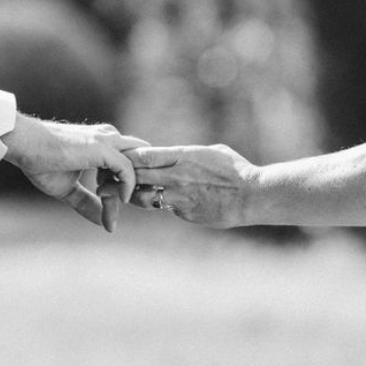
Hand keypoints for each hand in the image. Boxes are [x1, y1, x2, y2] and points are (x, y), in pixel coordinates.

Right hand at [2, 113, 148, 230]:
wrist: (25, 146)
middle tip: (130, 209)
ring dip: (131, 191)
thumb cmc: (41, 162)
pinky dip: (127, 186)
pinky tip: (119, 200)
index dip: (125, 189)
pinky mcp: (103, 148)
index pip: (128, 164)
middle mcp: (110, 138)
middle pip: (138, 164)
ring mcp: (108, 141)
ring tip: (119, 210)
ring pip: (136, 167)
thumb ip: (87, 202)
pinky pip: (128, 169)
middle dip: (139, 187)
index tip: (113, 212)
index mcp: (104, 143)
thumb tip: (103, 222)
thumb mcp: (68, 188)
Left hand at [122, 144, 258, 227]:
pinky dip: (163, 205)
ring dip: (135, 196)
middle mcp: (176, 176)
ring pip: (143, 198)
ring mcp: (179, 197)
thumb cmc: (236, 169)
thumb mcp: (211, 151)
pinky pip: (165, 209)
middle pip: (136, 176)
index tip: (119, 158)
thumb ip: (188, 154)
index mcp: (182, 156)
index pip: (142, 156)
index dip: (126, 157)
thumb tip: (175, 155)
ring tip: (133, 194)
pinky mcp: (184, 213)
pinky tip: (167, 202)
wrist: (251, 196)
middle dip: (122, 177)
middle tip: (114, 179)